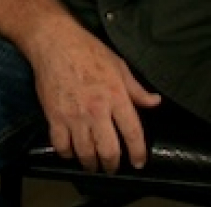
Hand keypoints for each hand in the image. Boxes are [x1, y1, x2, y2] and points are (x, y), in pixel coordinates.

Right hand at [28, 24, 162, 173]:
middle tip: (112, 168)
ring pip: (85, 152)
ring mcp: (74, 115)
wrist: (54, 42)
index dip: (138, 153)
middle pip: (108, 150)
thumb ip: (137, 89)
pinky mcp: (54, 116)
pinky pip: (61, 145)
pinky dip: (67, 153)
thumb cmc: (88, 50)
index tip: (138, 163)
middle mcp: (97, 110)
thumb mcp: (119, 66)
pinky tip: (71, 152)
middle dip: (112, 165)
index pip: (133, 133)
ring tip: (92, 165)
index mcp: (116, 96)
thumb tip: (155, 102)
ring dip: (90, 163)